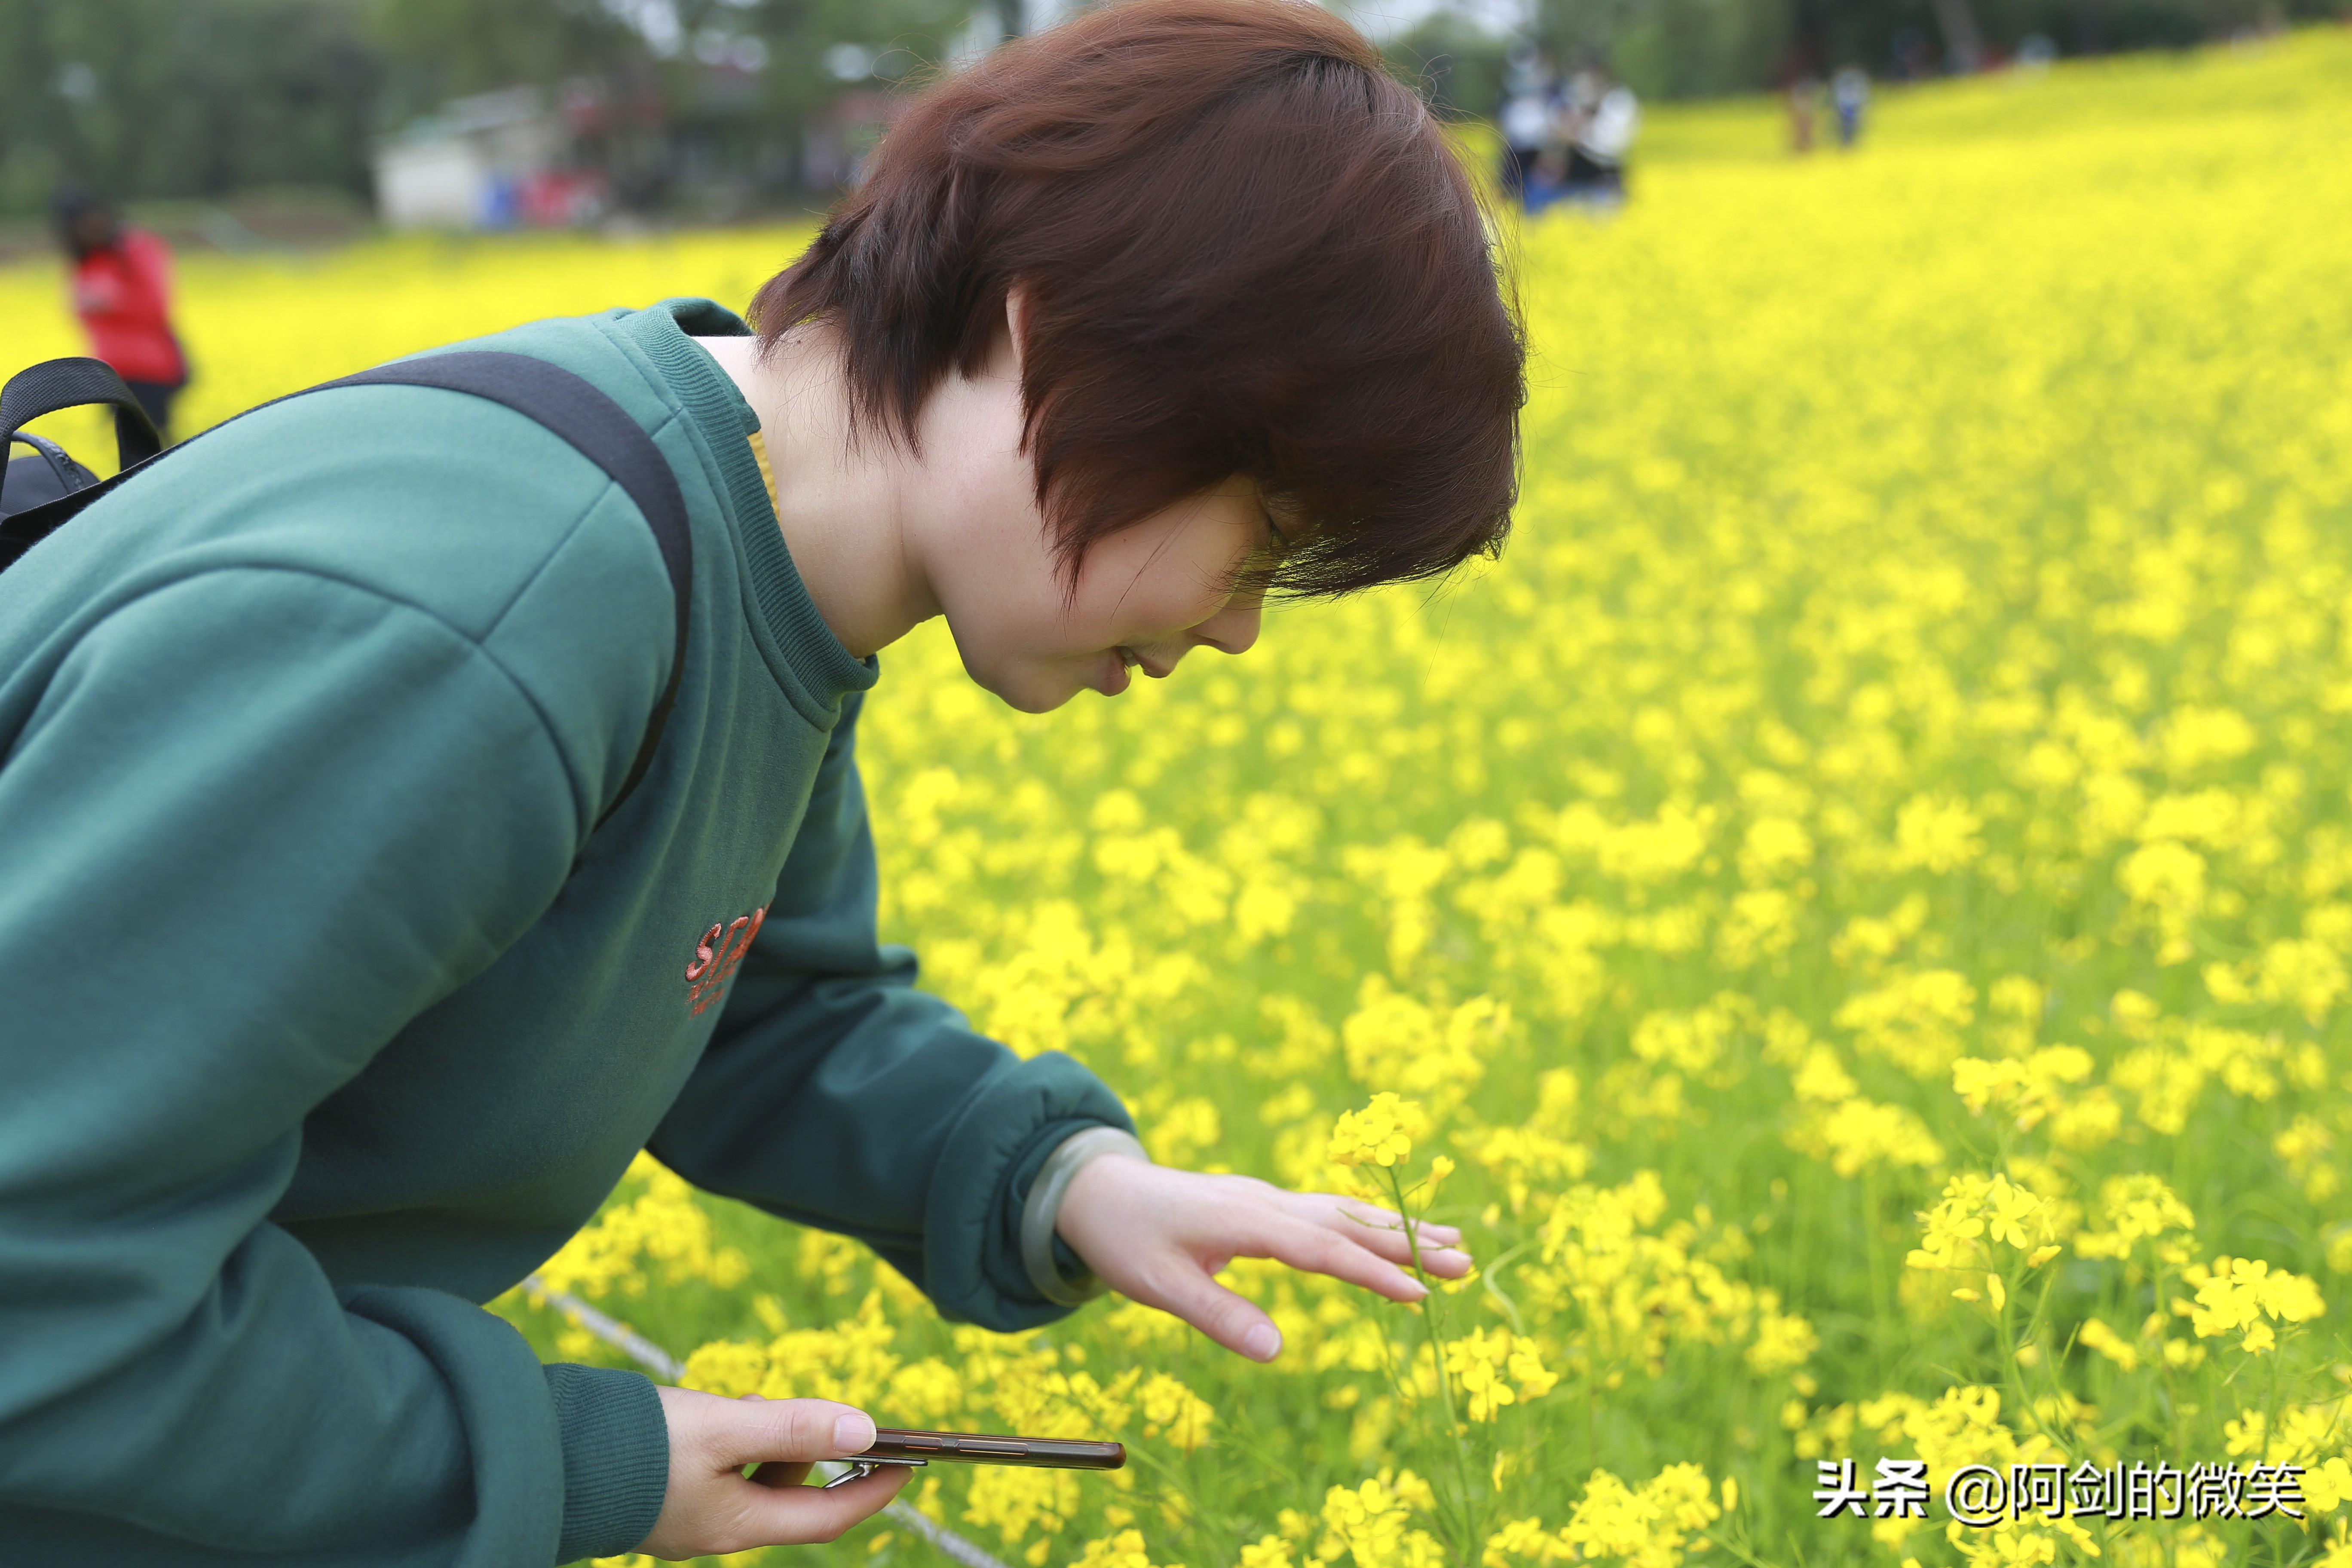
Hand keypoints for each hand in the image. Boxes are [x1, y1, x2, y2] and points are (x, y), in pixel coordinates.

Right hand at [636, 1388, 909, 1559]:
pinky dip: (736, 1442)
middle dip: (813, 1455)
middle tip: (822, 1415)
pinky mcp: (663, 1496)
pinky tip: (722, 1412)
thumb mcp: (725, 1428)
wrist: (549, 1456)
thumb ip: (794, 1429)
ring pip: (753, 1479)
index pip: (827, 1518)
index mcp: (737, 1525)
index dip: (873, 1490)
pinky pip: (721, 1473)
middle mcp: (716, 1530)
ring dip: (770, 1441)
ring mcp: (688, 1516)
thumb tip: (865, 1429)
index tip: (909, 1463)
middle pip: (790, 1497)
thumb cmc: (636, 1447)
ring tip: (753, 1403)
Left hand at [1052, 1158, 1471, 1362]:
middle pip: (1348, 1223)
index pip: (1323, 1249)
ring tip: (1450, 1240)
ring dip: (1395, 1228)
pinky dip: (1364, 1223)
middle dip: (1407, 1242)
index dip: (1372, 1273)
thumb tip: (1279, 1352)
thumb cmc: (1124, 1239)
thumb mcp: (1158, 1285)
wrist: (1094, 1189)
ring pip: (1342, 1212)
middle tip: (1465, 1262)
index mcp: (1245, 1220)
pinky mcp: (1261, 1204)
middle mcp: (1265, 1202)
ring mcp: (1265, 1199)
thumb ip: (1219, 1315)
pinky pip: (1325, 1211)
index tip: (1421, 1294)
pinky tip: (1388, 1232)